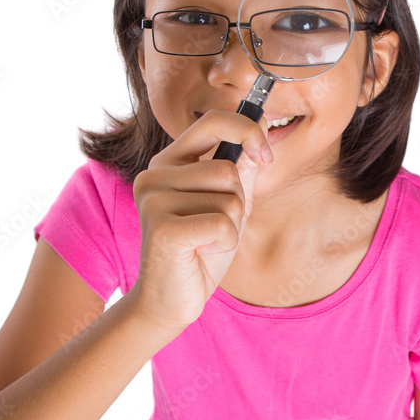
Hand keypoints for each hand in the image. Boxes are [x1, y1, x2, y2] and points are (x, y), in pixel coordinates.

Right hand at [126, 109, 272, 335]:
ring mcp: (154, 200)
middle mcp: (154, 174)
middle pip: (228, 170)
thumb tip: (263, 125)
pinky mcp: (162, 229)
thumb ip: (242, 166)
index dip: (248, 131)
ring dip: (231, 226)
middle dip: (237, 203)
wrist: (172, 298)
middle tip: (214, 226)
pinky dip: (225, 244)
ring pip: (229, 199)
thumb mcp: (229, 202)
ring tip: (206, 240)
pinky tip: (201, 253)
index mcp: (169, 161)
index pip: (214, 122)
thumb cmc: (202, 248)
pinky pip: (223, 226)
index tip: (265, 156)